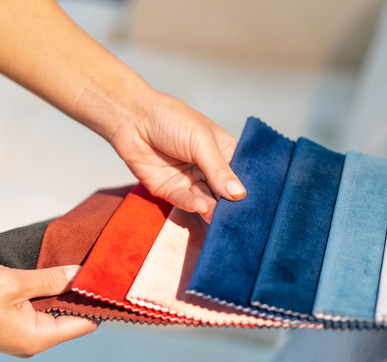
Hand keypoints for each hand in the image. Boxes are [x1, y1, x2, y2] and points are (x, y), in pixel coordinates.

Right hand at [0, 265, 97, 357]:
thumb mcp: (15, 281)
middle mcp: (32, 343)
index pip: (85, 322)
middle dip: (80, 291)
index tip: (110, 277)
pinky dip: (43, 292)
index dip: (98, 300)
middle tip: (94, 264)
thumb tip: (82, 273)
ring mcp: (19, 336)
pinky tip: (49, 272)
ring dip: (60, 289)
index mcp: (38, 339)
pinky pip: (35, 309)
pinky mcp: (8, 326)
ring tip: (75, 263)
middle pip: (70, 316)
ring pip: (52, 310)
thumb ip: (52, 278)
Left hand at [107, 92, 245, 220]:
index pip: (239, 175)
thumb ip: (218, 169)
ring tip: (218, 215)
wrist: (132, 118)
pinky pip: (184, 202)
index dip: (245, 188)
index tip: (255, 204)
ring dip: (211, 209)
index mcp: (222, 151)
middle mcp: (207, 169)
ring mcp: (189, 181)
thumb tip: (239, 194)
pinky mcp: (169, 190)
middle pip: (223, 192)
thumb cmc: (170, 119)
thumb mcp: (201, 141)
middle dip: (229, 205)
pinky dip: (192, 205)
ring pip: (205, 200)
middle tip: (237, 217)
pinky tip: (201, 207)